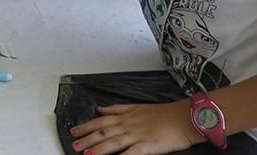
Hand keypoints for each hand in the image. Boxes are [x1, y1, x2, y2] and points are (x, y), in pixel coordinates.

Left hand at [70, 101, 199, 154]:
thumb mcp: (136, 106)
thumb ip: (117, 108)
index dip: (86, 126)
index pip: (101, 120)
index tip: (74, 131)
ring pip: (114, 142)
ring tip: (86, 153)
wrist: (183, 117)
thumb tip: (100, 108)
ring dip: (99, 148)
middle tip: (73, 145)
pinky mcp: (148, 145)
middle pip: (104, 131)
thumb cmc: (162, 113)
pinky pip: (133, 152)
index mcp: (125, 115)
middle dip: (87, 139)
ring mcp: (138, 135)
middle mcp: (128, 124)